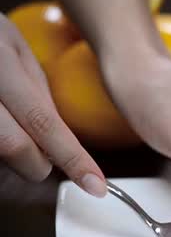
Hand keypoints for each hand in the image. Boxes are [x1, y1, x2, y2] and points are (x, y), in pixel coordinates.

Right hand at [0, 14, 105, 196]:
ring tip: (11, 124)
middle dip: (37, 164)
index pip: (43, 123)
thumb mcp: (16, 51)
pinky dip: (0, 148)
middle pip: (15, 149)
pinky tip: (3, 128)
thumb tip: (61, 141)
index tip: (95, 185)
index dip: (73, 159)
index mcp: (2, 65)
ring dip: (12, 155)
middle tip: (44, 157)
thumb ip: (39, 95)